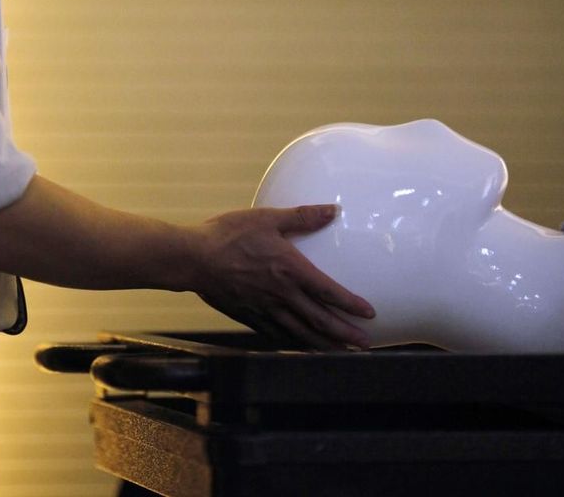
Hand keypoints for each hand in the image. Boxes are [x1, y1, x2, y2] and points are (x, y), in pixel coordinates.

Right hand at [190, 204, 375, 350]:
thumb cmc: (229, 234)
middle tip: (365, 345)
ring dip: (324, 345)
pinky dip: (294, 345)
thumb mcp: (268, 218)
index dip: (351, 304)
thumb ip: (302, 216)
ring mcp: (265, 310)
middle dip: (345, 335)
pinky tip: (302, 348)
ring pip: (301, 334)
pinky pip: (278, 336)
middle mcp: (281, 295)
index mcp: (289, 269)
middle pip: (320, 321)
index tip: (370, 314)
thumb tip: (333, 210)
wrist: (193, 258)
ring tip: (342, 354)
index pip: (328, 291)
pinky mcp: (249, 316)